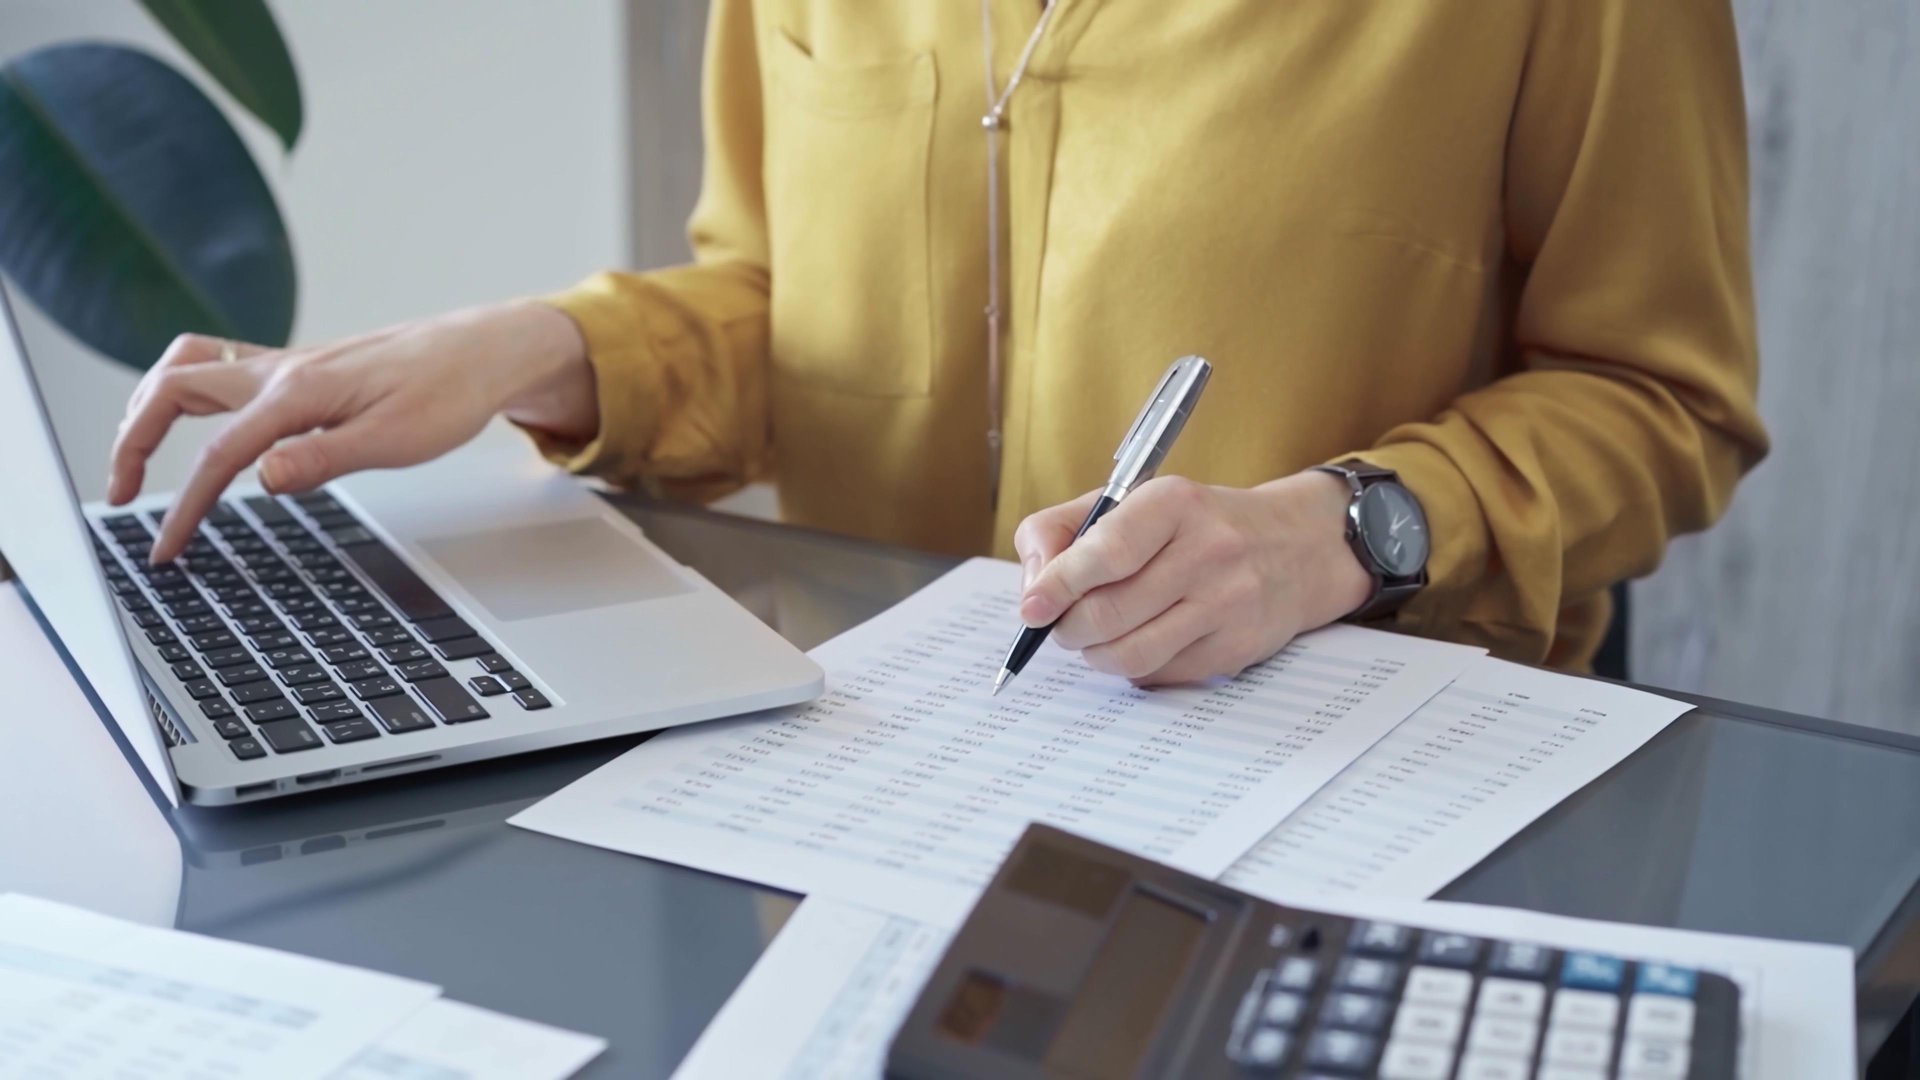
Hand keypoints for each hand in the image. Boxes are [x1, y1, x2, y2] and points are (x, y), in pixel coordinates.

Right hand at [108, 301, 594, 562]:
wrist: (481, 352)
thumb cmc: (448, 392)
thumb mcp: (396, 439)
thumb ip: (324, 458)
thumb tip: (261, 478)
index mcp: (298, 392)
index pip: (218, 454)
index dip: (183, 507)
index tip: (165, 550)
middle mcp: (281, 371)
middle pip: (172, 388)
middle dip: (132, 438)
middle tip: (121, 495)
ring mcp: (287, 365)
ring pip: (191, 367)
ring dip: (150, 404)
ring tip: (136, 453)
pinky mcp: (300, 370)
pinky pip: (223, 371)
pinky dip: (190, 394)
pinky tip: (200, 427)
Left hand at [1012, 472, 1373, 685]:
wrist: (1296, 547)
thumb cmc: (1195, 524)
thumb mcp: (1132, 501)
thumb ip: (1063, 529)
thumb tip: (1032, 586)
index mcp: (1174, 503)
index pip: (1106, 552)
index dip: (1058, 585)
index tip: (1031, 609)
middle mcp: (1208, 551)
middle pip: (1109, 612)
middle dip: (1067, 628)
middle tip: (1059, 625)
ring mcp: (1228, 603)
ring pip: (1130, 653)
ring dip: (1094, 654)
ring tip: (1093, 638)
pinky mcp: (1236, 647)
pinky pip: (1160, 674)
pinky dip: (1133, 667)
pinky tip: (1139, 642)